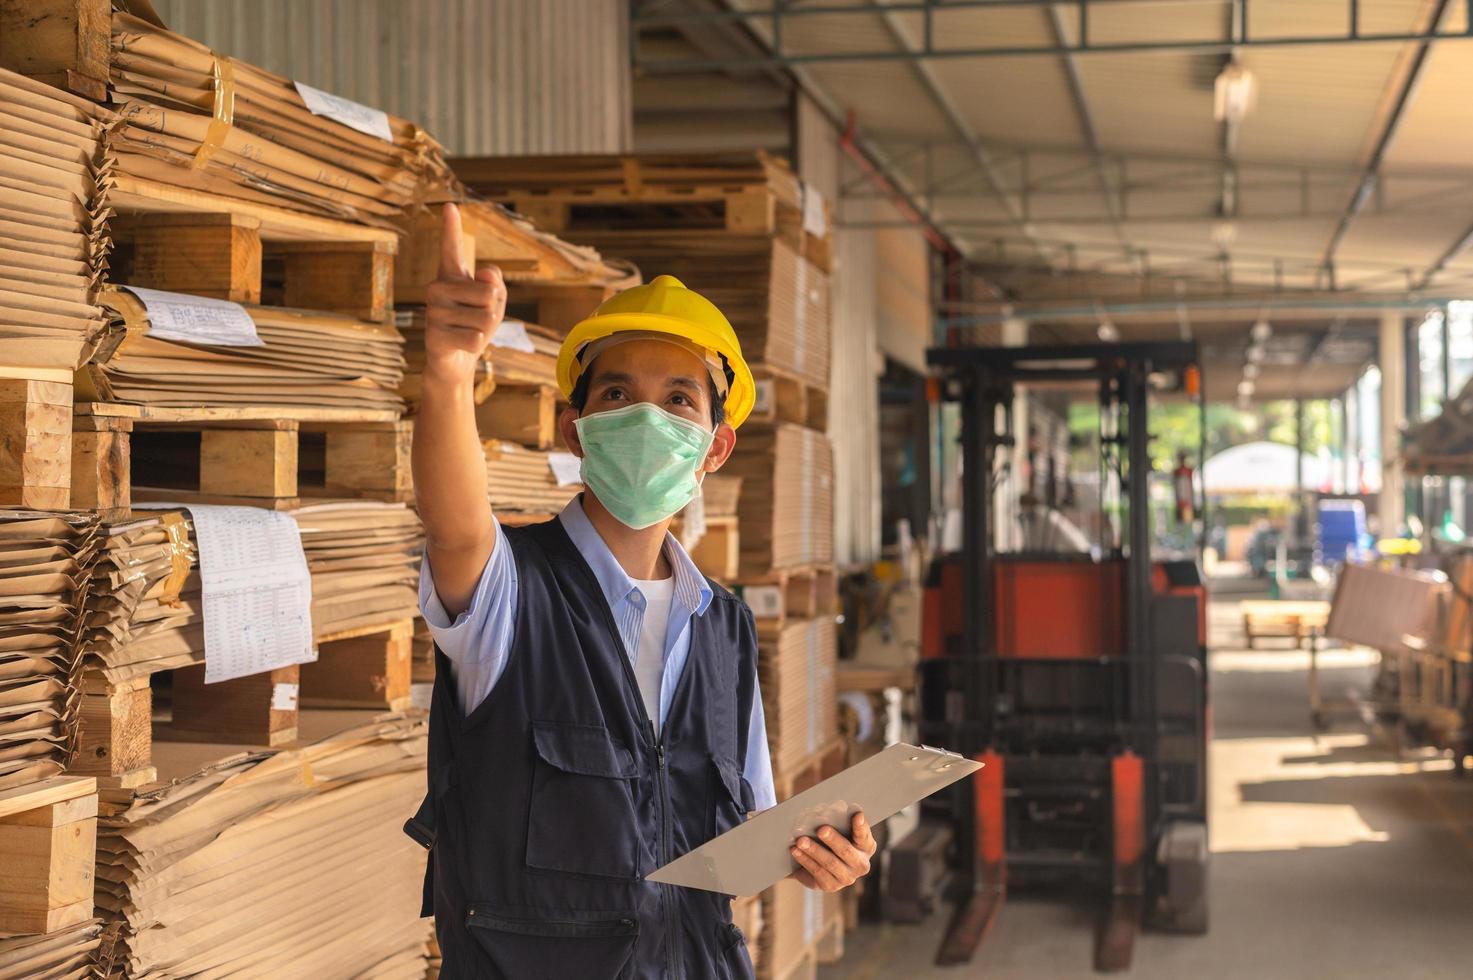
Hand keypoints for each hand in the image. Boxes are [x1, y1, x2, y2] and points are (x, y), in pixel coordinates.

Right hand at [423, 202, 505, 383]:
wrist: (456, 362)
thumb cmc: (475, 326)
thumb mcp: (493, 304)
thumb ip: (497, 285)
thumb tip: (487, 273)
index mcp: (451, 276)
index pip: (452, 247)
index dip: (452, 227)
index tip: (450, 205)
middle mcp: (437, 287)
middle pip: (489, 293)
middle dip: (493, 312)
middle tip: (476, 322)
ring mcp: (433, 310)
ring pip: (485, 318)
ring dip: (485, 331)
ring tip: (467, 333)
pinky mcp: (434, 334)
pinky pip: (476, 338)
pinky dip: (477, 347)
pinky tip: (460, 346)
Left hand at [789, 812, 875, 892]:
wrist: (824, 862)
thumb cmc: (835, 839)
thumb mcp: (842, 830)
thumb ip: (844, 821)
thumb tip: (846, 812)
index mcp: (866, 846)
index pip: (864, 835)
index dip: (861, 826)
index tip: (857, 815)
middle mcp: (861, 865)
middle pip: (846, 851)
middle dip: (833, 839)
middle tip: (820, 829)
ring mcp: (847, 878)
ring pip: (830, 863)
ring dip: (814, 851)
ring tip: (801, 841)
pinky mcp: (831, 886)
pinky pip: (818, 872)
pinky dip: (805, 860)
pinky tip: (796, 851)